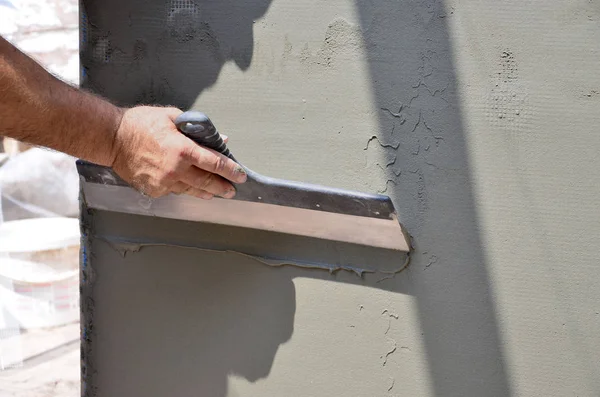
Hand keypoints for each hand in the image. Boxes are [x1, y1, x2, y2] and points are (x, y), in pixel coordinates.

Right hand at [110, 106, 246, 198]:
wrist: (111, 138)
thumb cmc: (140, 123)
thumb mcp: (172, 117)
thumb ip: (197, 128)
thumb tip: (218, 138)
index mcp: (182, 150)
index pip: (215, 163)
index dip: (231, 170)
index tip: (241, 175)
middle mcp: (176, 170)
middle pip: (207, 182)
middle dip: (223, 187)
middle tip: (232, 190)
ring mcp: (164, 182)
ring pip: (192, 190)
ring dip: (207, 192)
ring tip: (216, 193)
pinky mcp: (154, 190)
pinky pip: (175, 191)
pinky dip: (185, 189)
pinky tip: (191, 188)